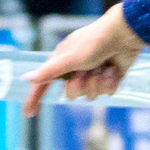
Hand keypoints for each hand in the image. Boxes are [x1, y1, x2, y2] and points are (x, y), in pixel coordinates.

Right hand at [24, 8, 143, 113]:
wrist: (123, 35)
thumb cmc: (93, 43)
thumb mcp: (68, 58)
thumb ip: (48, 71)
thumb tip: (26, 78)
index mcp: (62, 62)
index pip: (44, 84)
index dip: (35, 98)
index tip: (28, 114)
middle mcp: (76, 69)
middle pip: (71, 94)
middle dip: (79, 86)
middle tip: (85, 72)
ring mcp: (94, 74)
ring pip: (91, 95)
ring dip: (97, 83)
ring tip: (102, 68)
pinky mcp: (110, 78)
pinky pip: (107, 93)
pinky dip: (110, 83)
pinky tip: (113, 70)